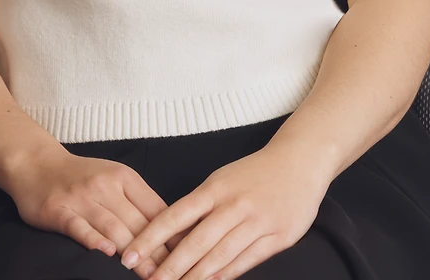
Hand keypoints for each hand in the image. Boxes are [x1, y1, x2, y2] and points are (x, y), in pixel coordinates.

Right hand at [7, 148, 175, 279]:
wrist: (37, 163)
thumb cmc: (82, 176)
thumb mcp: (115, 178)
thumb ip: (139, 201)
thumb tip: (172, 230)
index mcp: (124, 177)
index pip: (155, 208)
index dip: (173, 234)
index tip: (189, 255)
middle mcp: (105, 186)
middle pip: (137, 223)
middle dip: (158, 251)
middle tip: (174, 274)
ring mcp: (82, 198)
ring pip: (113, 227)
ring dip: (132, 253)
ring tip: (150, 275)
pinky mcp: (59, 210)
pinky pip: (79, 227)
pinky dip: (93, 239)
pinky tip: (105, 253)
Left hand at [119, 141, 330, 279]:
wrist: (299, 162)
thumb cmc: (254, 172)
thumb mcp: (222, 180)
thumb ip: (201, 206)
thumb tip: (172, 236)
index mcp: (215, 187)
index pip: (175, 215)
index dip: (151, 237)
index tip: (131, 255)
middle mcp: (234, 205)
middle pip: (196, 242)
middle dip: (170, 268)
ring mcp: (257, 222)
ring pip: (220, 256)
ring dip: (195, 278)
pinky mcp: (278, 237)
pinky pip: (246, 262)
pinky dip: (226, 276)